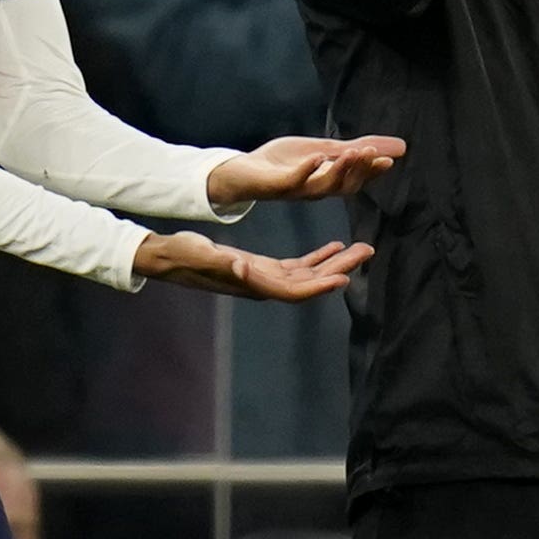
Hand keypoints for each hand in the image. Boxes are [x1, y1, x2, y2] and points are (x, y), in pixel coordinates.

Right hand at [132, 232, 374, 300]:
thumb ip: (220, 261)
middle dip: (340, 269)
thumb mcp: (201, 253)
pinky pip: (298, 267)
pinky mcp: (264, 267)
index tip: (345, 278)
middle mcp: (264, 285)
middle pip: (310, 283)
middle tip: (368, 250)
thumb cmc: (183, 254)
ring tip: (361, 247)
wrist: (170, 257)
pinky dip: (317, 259)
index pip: (294, 291)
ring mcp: (265, 277)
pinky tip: (334, 247)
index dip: (320, 287)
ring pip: (309, 274)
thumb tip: (241, 265)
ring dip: (335, 263)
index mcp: (253, 283)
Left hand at [207, 134, 404, 202]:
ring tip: (352, 152)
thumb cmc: (282, 163)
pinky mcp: (277, 186)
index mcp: (327, 182)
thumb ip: (354, 149)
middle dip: (360, 171)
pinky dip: (306, 170)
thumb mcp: (323, 149)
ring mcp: (296, 189)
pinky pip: (294, 181)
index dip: (372, 171)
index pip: (355, 180)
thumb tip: (398, 147)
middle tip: (373, 154)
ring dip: (340, 170)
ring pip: (324, 185)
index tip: (391, 160)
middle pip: (344, 186)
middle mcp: (315, 190)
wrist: (242, 171)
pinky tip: (316, 157)